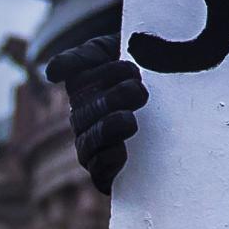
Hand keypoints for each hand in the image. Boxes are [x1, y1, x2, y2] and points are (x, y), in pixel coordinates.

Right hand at [44, 35, 149, 194]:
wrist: (177, 83)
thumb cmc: (142, 66)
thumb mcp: (111, 52)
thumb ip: (81, 58)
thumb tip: (51, 73)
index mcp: (83, 93)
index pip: (81, 87)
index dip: (104, 77)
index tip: (133, 69)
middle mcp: (87, 123)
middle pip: (86, 116)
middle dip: (111, 101)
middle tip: (139, 90)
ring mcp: (99, 149)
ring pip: (89, 145)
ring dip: (107, 130)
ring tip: (130, 120)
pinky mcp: (114, 173)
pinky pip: (100, 175)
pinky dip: (106, 165)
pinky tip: (121, 152)